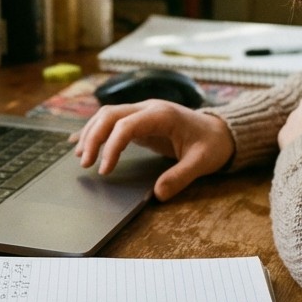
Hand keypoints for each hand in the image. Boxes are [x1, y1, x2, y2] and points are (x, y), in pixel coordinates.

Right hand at [72, 100, 235, 201]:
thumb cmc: (212, 145)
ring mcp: (143, 111)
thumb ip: (180, 177)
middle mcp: (148, 108)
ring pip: (108, 114)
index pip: (126, 125)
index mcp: (161, 115)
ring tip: (80, 156)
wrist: (221, 131)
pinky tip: (79, 140)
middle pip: (110, 115)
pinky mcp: (140, 120)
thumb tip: (157, 194)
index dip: (111, 147)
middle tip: (85, 164)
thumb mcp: (201, 162)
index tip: (105, 170)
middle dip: (93, 137)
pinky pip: (113, 120)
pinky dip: (95, 129)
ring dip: (91, 132)